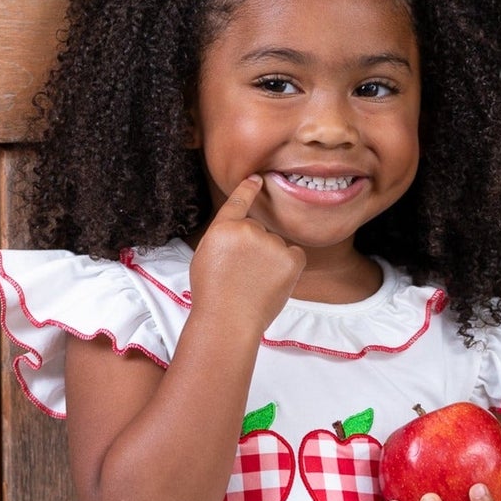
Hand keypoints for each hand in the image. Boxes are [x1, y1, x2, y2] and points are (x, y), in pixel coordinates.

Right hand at [188, 175, 307, 335]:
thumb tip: (238, 232)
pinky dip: (289, 266)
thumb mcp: (205, 258)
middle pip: (258, 231)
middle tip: (241, 276)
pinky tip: (274, 281)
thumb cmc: (213, 297)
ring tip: (254, 285)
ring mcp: (271, 243)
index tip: (257, 179)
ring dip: (270, 260)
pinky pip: (294, 254)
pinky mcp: (290, 259)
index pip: (238, 201)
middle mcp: (248, 229)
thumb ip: (222, 239)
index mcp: (223, 228)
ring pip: (275, 245)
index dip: (248, 189)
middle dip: (254, 249)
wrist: (227, 321)